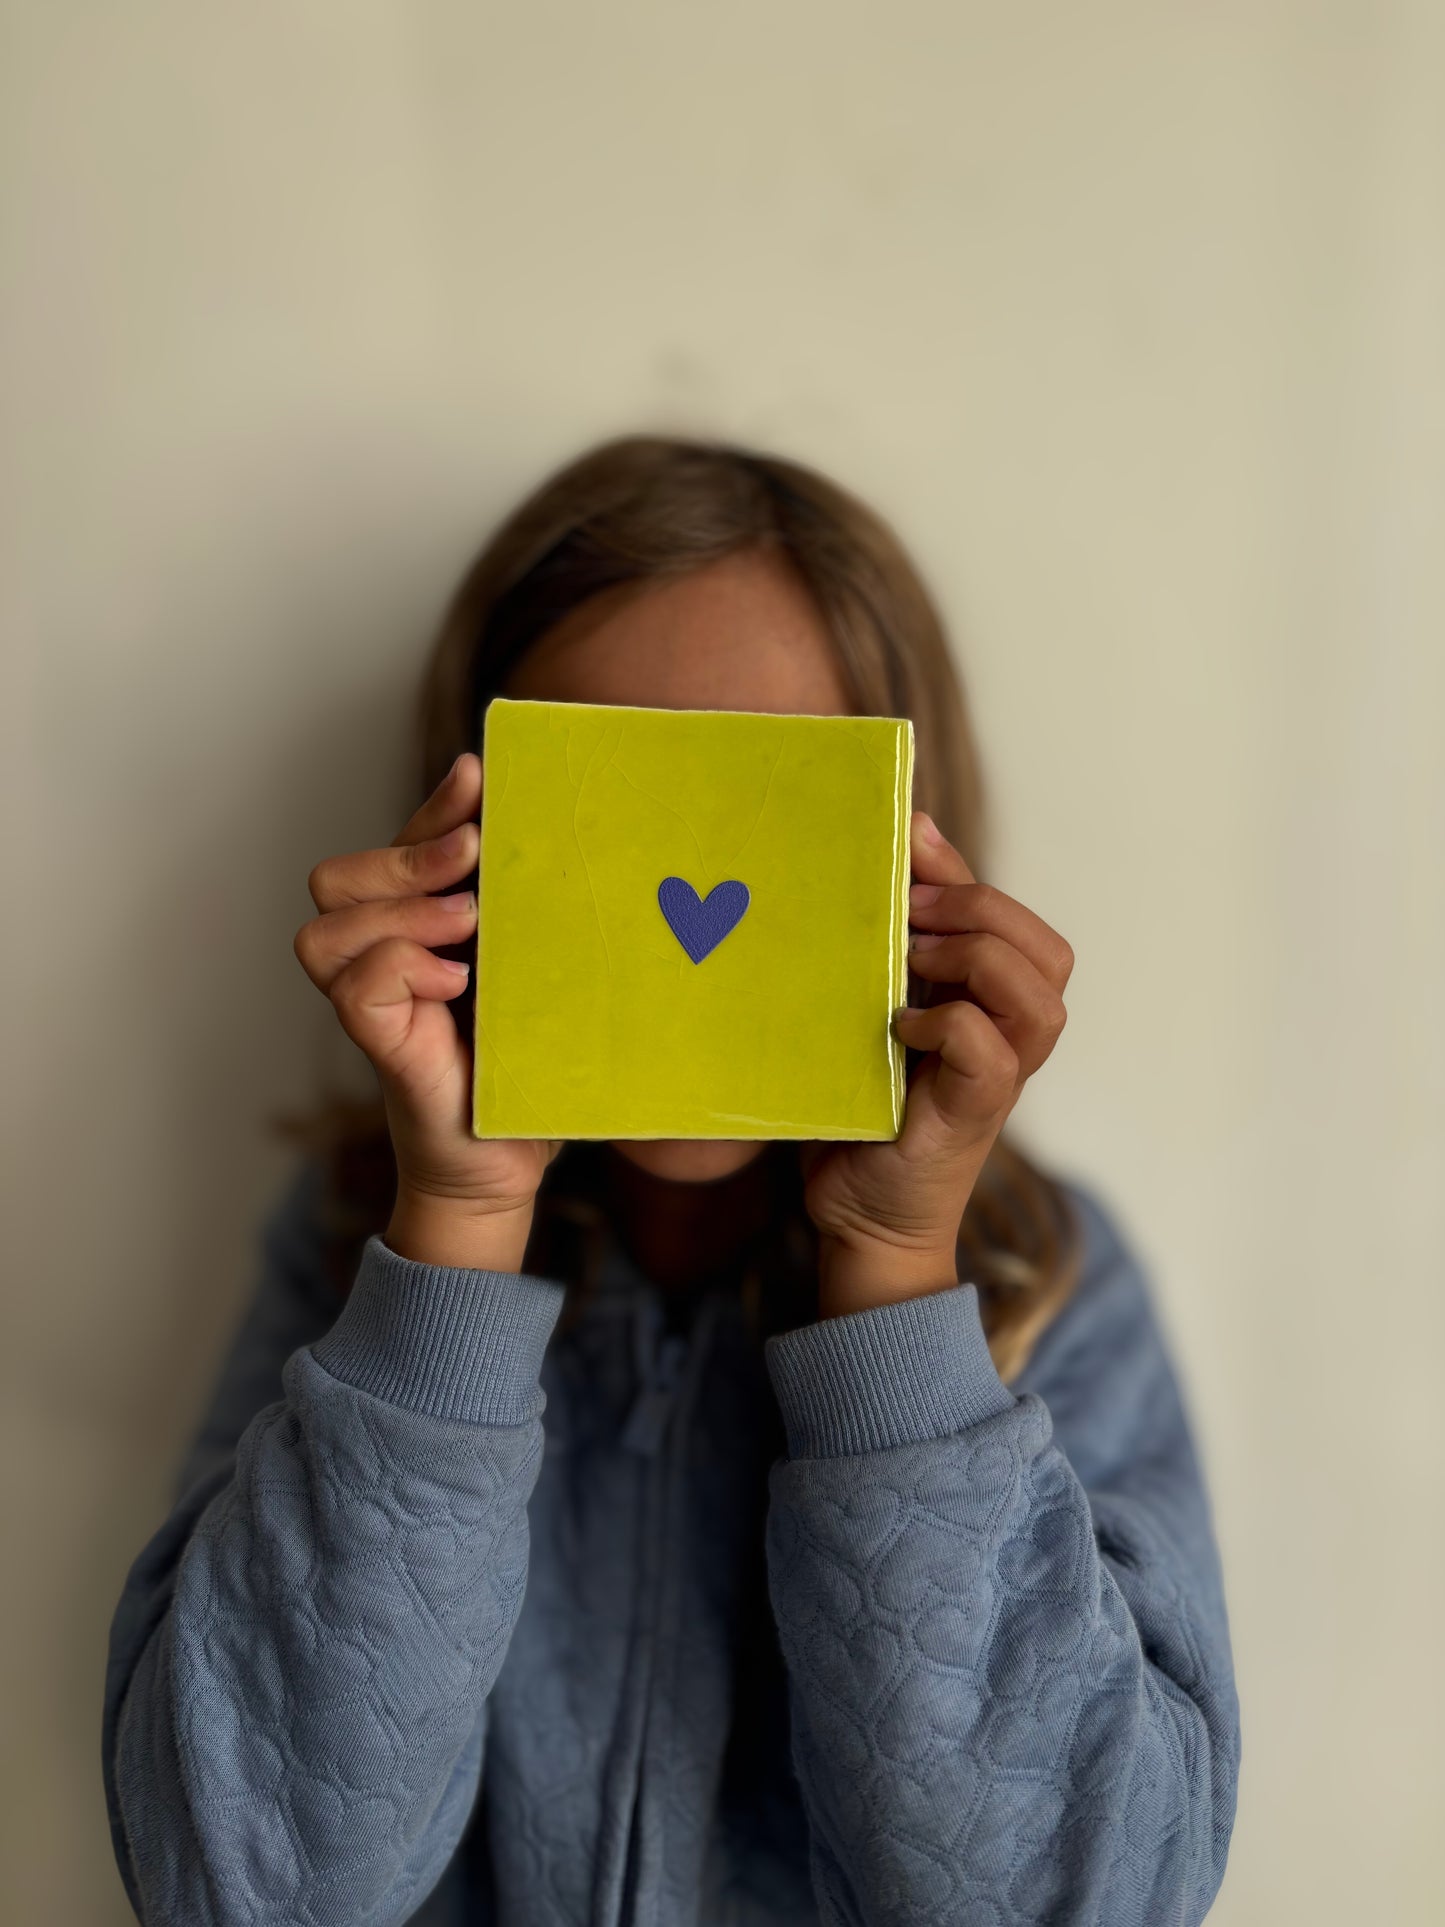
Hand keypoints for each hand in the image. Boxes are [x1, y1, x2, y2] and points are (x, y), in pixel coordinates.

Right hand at [294, 752, 562, 1269]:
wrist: (512, 1159)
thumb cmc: (529, 1061)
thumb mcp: (535, 967)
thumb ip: (525, 908)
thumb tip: (553, 833)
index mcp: (417, 926)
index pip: (397, 844)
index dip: (431, 807)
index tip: (479, 778)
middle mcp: (379, 955)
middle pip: (339, 875)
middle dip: (408, 857)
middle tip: (474, 863)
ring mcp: (370, 1000)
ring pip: (329, 921)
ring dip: (400, 910)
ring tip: (469, 929)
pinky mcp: (376, 1042)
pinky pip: (356, 982)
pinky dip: (401, 966)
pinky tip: (455, 982)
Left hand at [800, 809, 1072, 1317]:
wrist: (855, 1217)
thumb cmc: (860, 1111)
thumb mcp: (875, 1011)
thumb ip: (893, 948)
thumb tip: (892, 849)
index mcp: (993, 1008)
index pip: (1016, 921)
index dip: (966, 876)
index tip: (906, 843)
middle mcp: (1012, 1041)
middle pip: (1048, 950)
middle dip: (977, 912)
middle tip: (903, 915)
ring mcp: (1001, 1079)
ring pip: (1040, 995)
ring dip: (974, 961)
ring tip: (908, 965)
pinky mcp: (975, 1116)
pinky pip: (990, 1050)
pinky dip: (949, 1024)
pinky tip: (900, 1029)